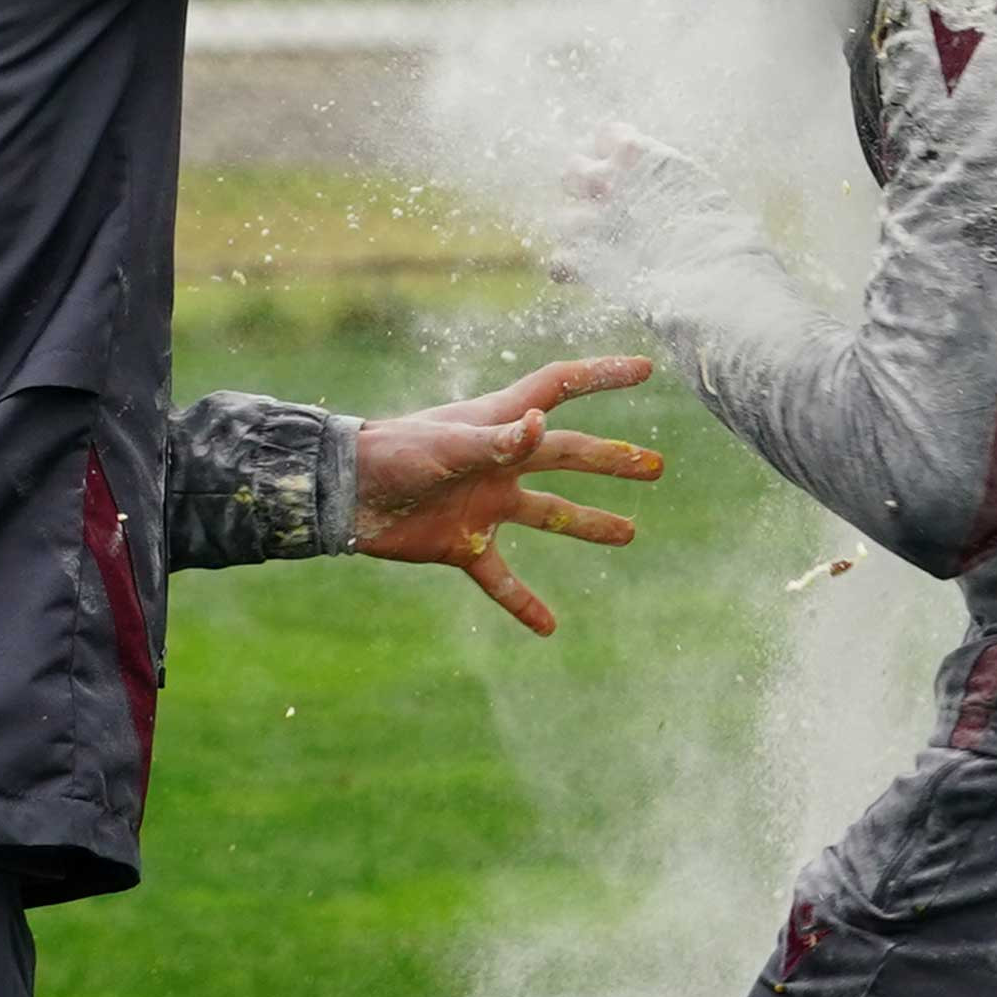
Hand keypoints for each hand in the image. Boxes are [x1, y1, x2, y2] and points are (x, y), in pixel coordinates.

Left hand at [353, 355, 666, 636]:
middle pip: (568, 456)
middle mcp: (500, 461)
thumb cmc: (391, 455)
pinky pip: (501, 578)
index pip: (560, 388)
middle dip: (612, 461)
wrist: (341, 495)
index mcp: (499, 423)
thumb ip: (495, 440)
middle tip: (655, 468)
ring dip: (588, 524)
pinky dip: (523, 602)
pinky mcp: (464, 544)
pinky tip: (548, 627)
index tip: (644, 368)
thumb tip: (543, 424)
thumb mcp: (446, 445)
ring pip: (549, 515)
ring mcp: (485, 504)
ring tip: (628, 534)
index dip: (602, 375)